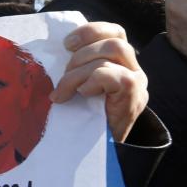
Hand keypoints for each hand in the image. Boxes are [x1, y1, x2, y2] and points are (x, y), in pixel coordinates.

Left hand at [51, 22, 147, 142]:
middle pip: (114, 39)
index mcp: (120, 64)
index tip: (66, 44)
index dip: (90, 31)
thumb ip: (76, 69)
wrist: (102, 155)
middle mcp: (134, 70)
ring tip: (66, 90)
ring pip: (114, 51)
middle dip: (81, 53)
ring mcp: (138, 82)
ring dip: (81, 68)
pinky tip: (82, 95)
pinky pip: (114, 74)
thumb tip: (48, 54)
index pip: (114, 32)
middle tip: (63, 76)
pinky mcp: (134, 95)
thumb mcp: (78, 89)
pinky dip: (92, 81)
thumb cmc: (84, 122)